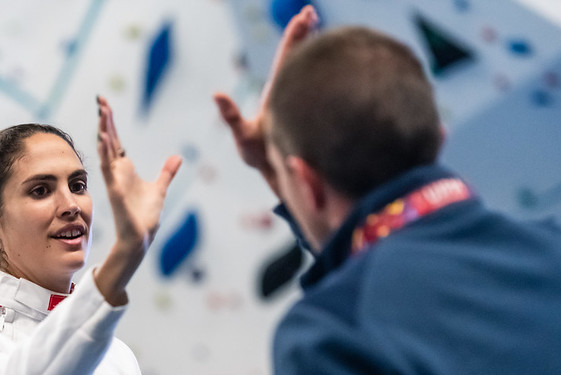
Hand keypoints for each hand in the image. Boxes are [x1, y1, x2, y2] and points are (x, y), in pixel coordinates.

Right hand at [94, 95, 181, 304]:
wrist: (141, 236)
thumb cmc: (145, 215)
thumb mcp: (160, 188)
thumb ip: (166, 172)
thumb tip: (177, 157)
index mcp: (125, 169)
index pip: (116, 141)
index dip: (111, 122)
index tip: (105, 104)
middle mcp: (117, 172)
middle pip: (109, 141)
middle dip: (105, 121)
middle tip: (101, 100)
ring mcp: (114, 182)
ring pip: (106, 153)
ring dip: (104, 135)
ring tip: (102, 115)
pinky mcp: (116, 193)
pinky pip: (108, 172)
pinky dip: (106, 157)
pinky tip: (103, 141)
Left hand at [213, 5, 318, 197]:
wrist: (273, 172)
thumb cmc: (258, 154)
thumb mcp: (242, 135)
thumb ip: (230, 115)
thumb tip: (216, 93)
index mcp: (277, 91)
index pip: (287, 58)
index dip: (295, 36)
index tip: (304, 16)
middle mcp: (290, 91)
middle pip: (299, 55)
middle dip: (306, 32)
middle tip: (311, 11)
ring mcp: (302, 100)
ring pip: (312, 68)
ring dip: (318, 46)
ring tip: (324, 26)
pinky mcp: (312, 111)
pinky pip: (326, 89)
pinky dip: (334, 73)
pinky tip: (344, 63)